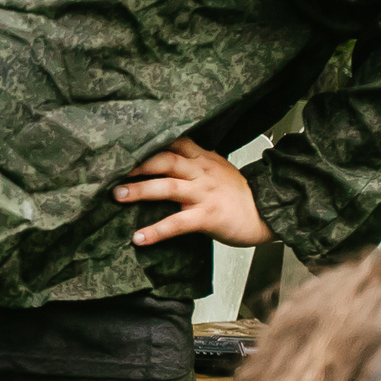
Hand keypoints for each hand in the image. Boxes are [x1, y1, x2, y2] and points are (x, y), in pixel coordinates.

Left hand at [115, 136, 274, 247]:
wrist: (268, 212)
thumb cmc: (239, 194)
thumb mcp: (218, 169)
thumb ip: (195, 162)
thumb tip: (166, 159)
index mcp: (203, 159)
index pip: (174, 142)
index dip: (149, 143)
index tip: (125, 145)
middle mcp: (202, 172)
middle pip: (165, 160)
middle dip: (137, 164)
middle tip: (111, 171)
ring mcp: (204, 193)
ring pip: (167, 187)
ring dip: (139, 191)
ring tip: (117, 196)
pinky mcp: (208, 216)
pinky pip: (178, 223)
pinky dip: (156, 230)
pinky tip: (140, 238)